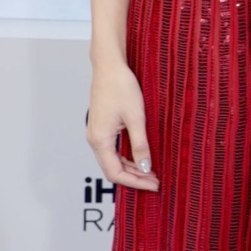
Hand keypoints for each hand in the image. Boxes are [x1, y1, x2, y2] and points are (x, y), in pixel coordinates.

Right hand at [87, 62, 159, 191]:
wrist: (109, 66)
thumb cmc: (120, 86)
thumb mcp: (136, 117)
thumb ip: (140, 145)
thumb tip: (146, 168)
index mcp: (100, 140)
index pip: (115, 173)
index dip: (135, 182)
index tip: (153, 184)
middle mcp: (94, 139)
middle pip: (113, 170)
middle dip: (134, 178)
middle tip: (156, 182)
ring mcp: (96, 133)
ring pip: (113, 161)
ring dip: (131, 169)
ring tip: (151, 172)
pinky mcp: (101, 127)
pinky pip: (112, 150)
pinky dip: (126, 157)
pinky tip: (141, 158)